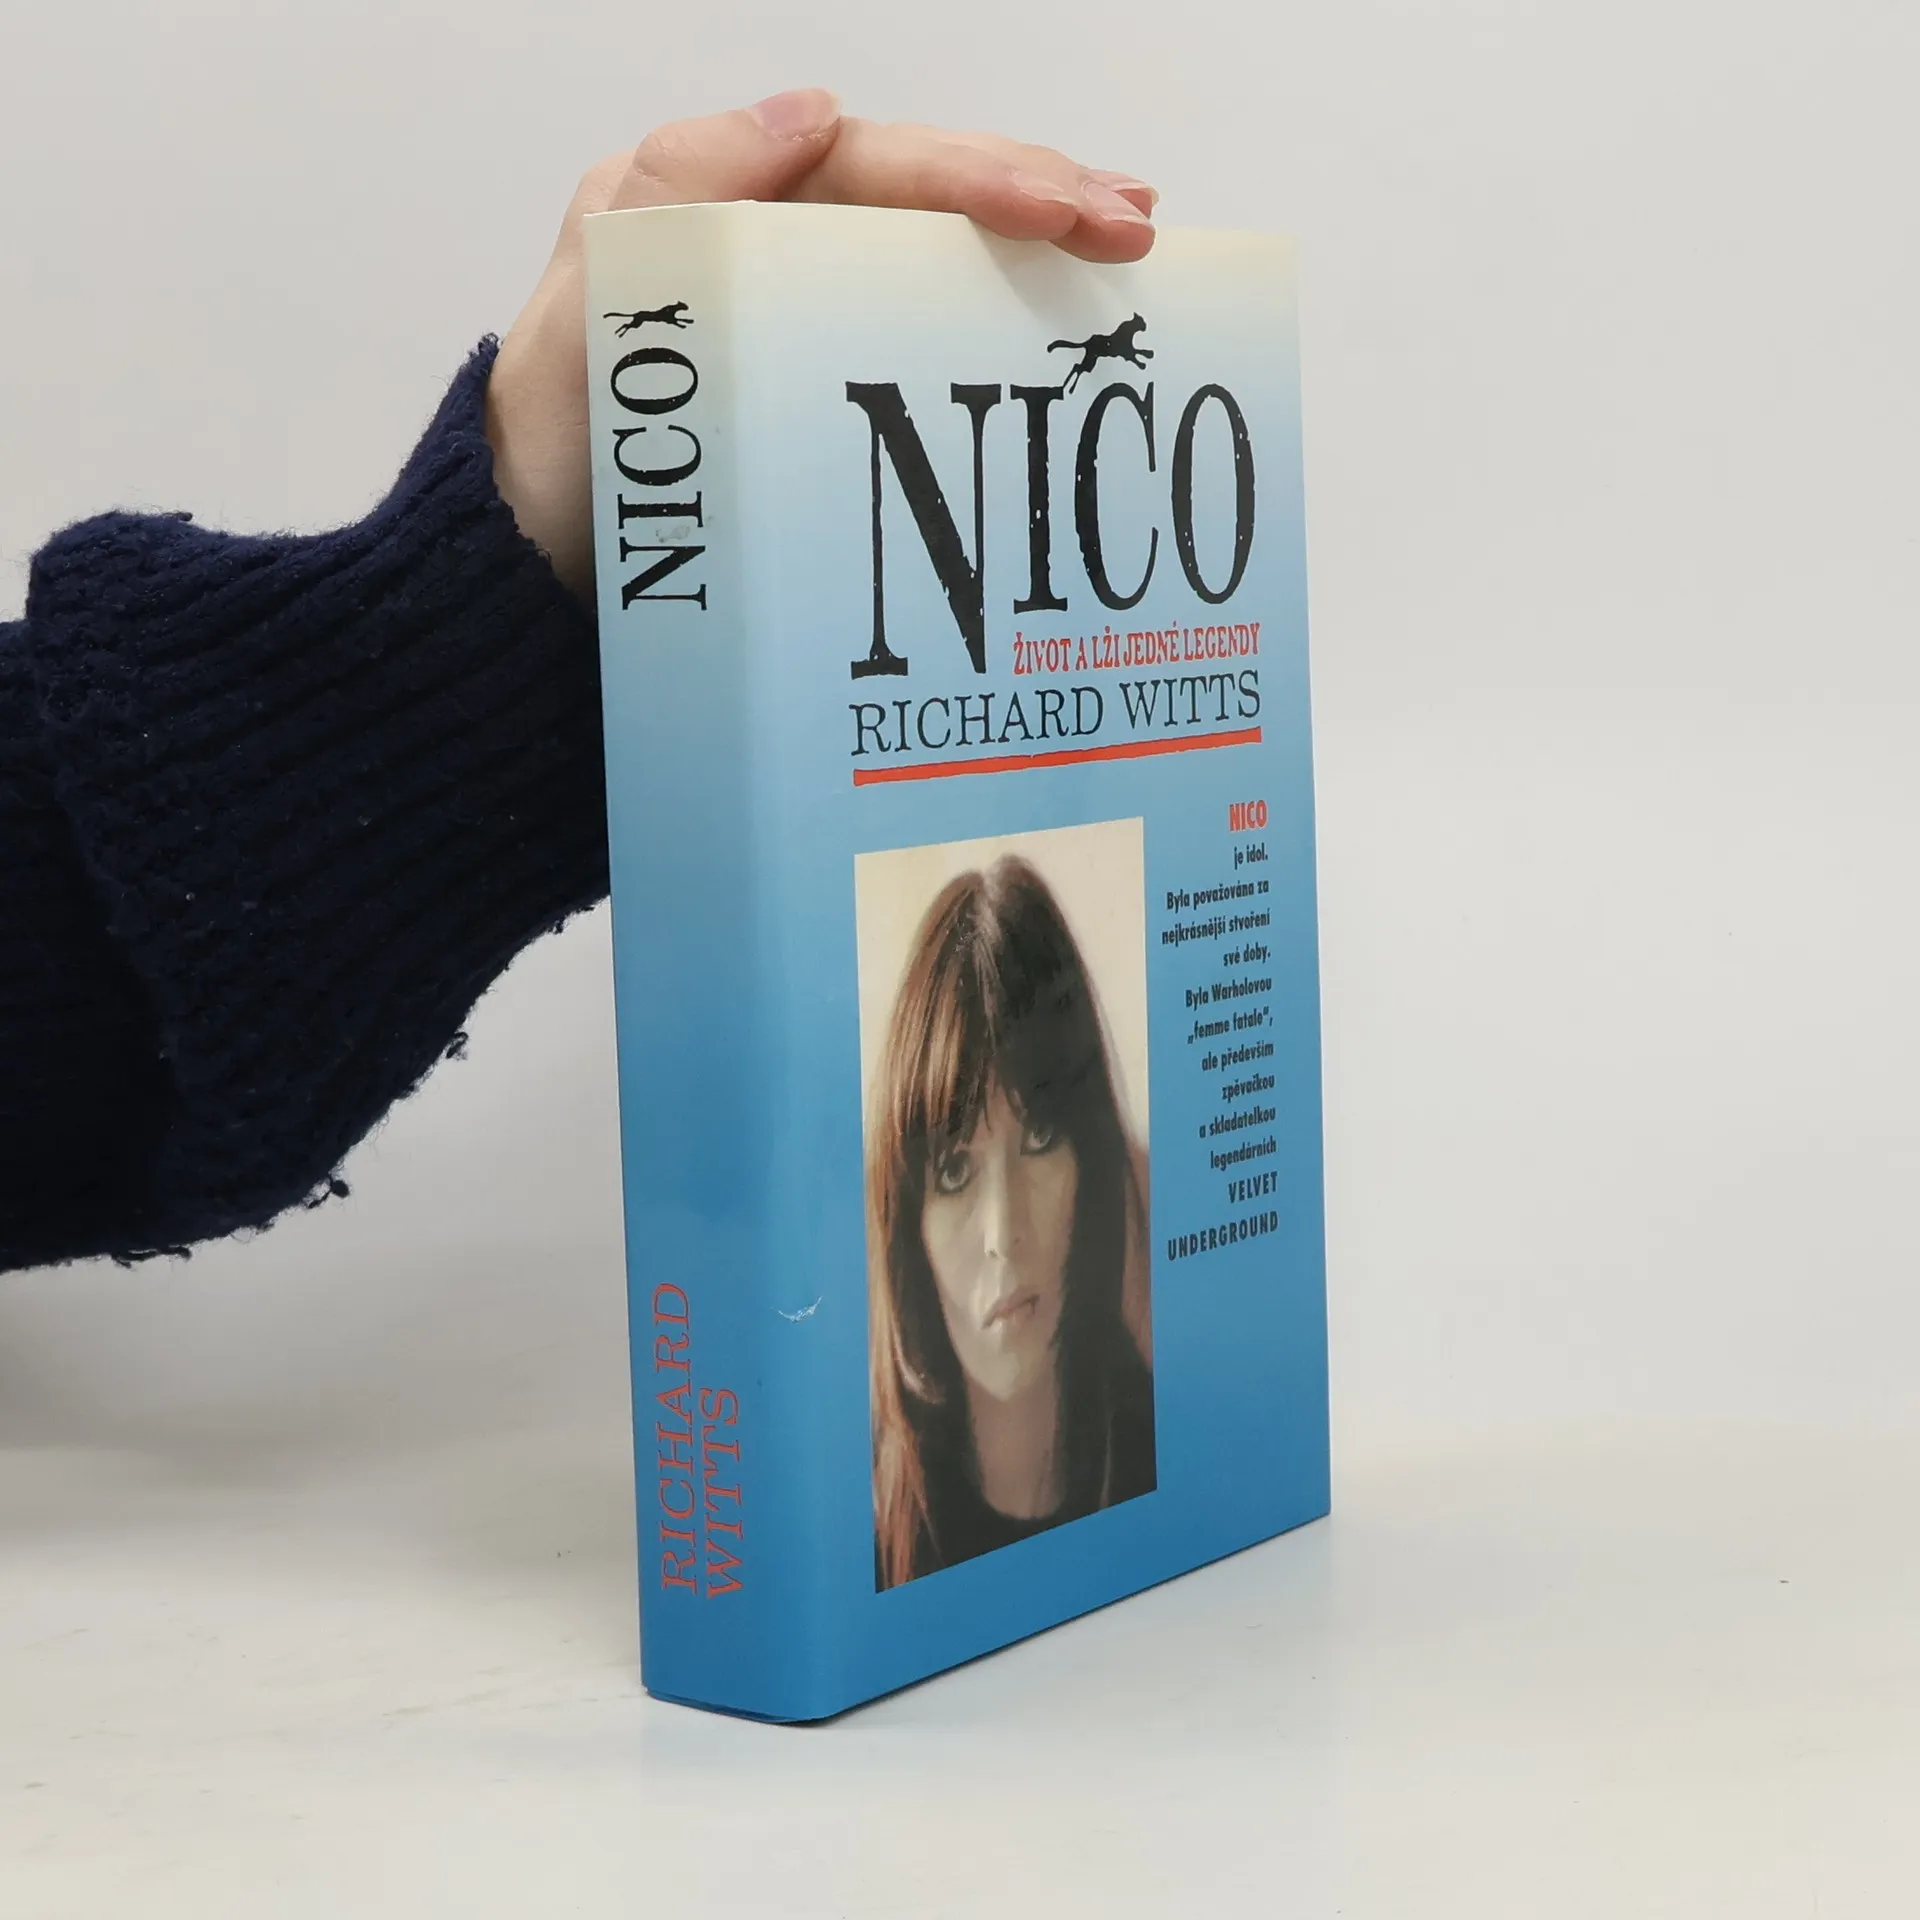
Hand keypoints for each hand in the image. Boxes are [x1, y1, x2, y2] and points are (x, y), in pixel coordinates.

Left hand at [485, 89, 1158, 599]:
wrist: (535, 567)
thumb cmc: (557, 449)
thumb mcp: (597, 304)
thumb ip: (687, 187)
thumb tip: (817, 109)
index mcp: (713, 201)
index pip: (873, 164)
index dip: (980, 178)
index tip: (1070, 210)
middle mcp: (759, 237)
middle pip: (919, 191)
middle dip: (1034, 194)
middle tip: (1136, 222)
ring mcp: (791, 304)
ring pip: (928, 242)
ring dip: (1030, 233)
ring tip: (1127, 232)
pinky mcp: (811, 372)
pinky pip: (909, 307)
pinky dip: (986, 296)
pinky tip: (1048, 298)